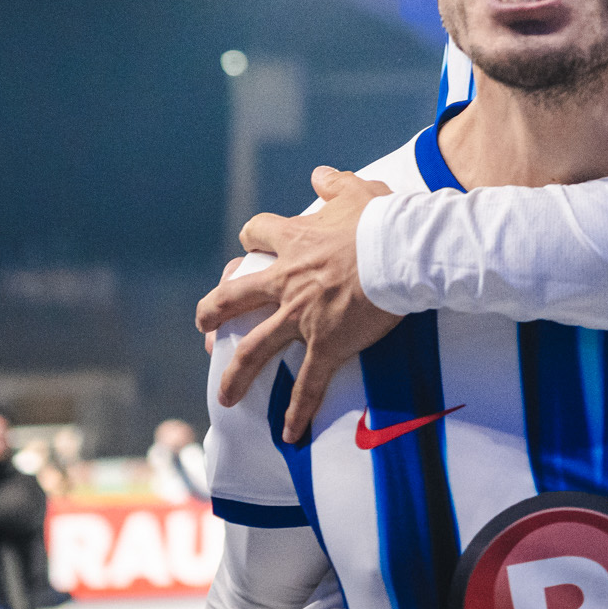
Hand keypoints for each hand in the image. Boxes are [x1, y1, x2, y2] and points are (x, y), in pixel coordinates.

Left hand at [195, 168, 398, 441]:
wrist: (403, 252)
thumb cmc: (385, 219)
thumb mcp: (359, 191)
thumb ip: (335, 184)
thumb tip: (318, 174)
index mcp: (295, 242)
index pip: (256, 235)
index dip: (251, 240)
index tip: (250, 246)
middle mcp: (288, 280)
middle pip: (233, 296)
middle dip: (214, 313)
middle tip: (205, 326)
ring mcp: (302, 316)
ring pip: (256, 348)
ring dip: (237, 373)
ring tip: (225, 395)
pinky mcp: (326, 344)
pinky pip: (308, 383)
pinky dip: (299, 411)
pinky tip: (290, 434)